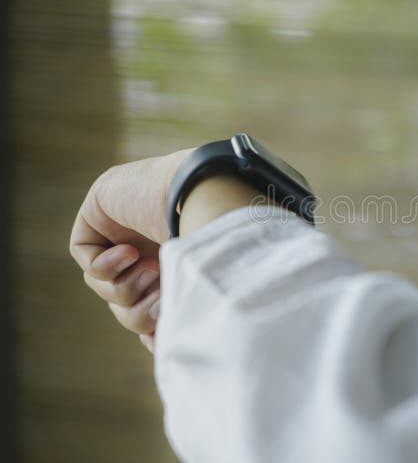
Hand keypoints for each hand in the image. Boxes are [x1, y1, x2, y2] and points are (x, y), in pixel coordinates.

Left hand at [69, 149, 191, 352]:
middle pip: (126, 300)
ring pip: (105, 283)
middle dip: (140, 311)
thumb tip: (152, 343)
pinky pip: (85, 256)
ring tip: (153, 269)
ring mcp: (124, 227)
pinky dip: (105, 265)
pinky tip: (130, 254)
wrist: (204, 192)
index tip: (158, 339)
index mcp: (177, 259)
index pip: (150, 300)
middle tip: (161, 305)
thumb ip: (175, 308)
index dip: (150, 324)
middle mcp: (150, 244)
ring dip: (127, 287)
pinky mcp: (98, 212)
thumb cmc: (214, 235)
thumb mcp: (194, 283)